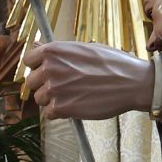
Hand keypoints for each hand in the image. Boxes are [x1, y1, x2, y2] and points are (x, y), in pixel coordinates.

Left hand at [23, 41, 156, 120]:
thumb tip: (38, 47)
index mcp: (55, 51)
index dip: (39, 67)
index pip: (29, 60)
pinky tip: (76, 105)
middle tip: (65, 86)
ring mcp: (54, 89)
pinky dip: (60, 113)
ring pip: (40, 99)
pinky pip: (49, 114)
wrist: (133, 82)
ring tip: (74, 95)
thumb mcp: (84, 48)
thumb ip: (59, 51)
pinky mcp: (61, 108)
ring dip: (53, 100)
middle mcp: (50, 68)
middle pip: (31, 82)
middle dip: (44, 85)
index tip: (49, 71)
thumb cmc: (113, 64)